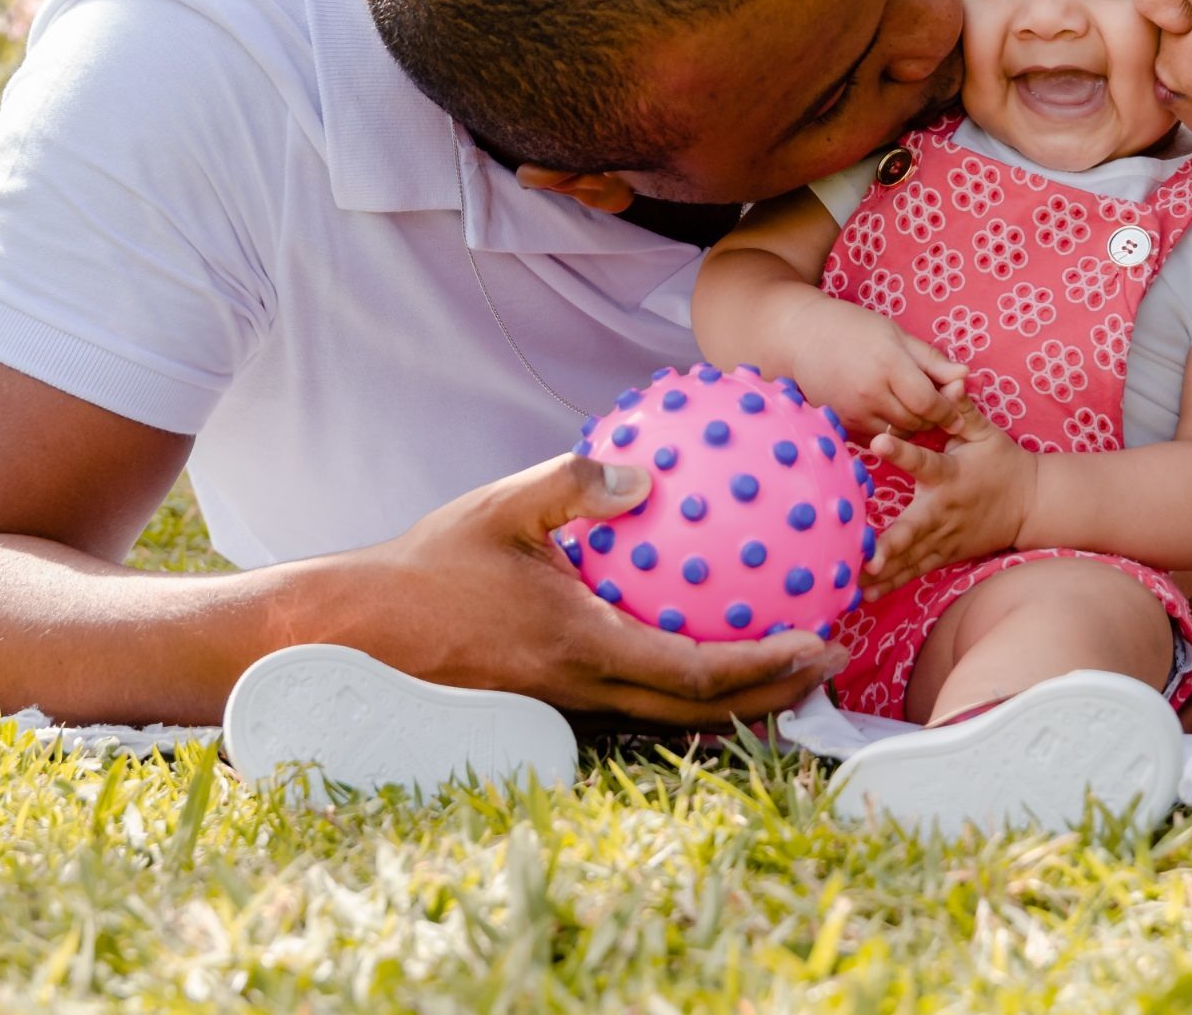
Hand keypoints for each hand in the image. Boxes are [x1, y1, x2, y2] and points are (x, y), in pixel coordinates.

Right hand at [318, 451, 846, 726]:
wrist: (357, 637)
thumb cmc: (427, 567)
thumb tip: (640, 470)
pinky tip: (705, 648)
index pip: (697, 671)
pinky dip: (688, 690)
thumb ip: (573, 483)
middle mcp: (585, 693)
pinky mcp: (554, 710)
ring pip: (674, 721)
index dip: (767, 665)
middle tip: (834, 660)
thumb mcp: (499, 506)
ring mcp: (570, 711)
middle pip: (704, 713)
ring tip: (794, 669)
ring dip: (740, 703)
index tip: (822, 640)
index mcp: (583, 647)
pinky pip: (637, 707)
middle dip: (778, 695)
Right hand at [784, 295, 966, 439]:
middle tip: (936, 405)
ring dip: (912, 425)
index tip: (958, 412)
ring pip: (900, 433)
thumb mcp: (896, 335)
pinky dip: (890, 429)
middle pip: (917, 421)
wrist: (801, 338)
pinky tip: (888, 409)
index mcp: (888, 364)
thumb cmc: (853, 329)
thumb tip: (966, 375)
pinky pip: (879, 437)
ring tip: (910, 405)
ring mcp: (854, 412)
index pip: (929, 402)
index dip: (949, 410)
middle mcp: (870, 392)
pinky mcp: (842, 424)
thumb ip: (932, 360)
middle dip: (932, 417)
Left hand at [863, 398, 1037, 596]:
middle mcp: (945, 511)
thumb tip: (951, 382)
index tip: (878, 442)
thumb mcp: (986, 433)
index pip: (924, 461)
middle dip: (891, 544)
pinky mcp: (944, 555)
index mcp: (951, 476)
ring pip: (911, 558)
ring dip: (883, 572)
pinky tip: (862, 595)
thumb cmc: (1002, 462)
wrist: (1030, 505)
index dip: (902, 452)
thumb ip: (961, 410)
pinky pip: (914, 572)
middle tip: (867, 556)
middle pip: (915, 529)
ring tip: (852, 582)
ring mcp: (944, 538)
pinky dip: (890, 584)